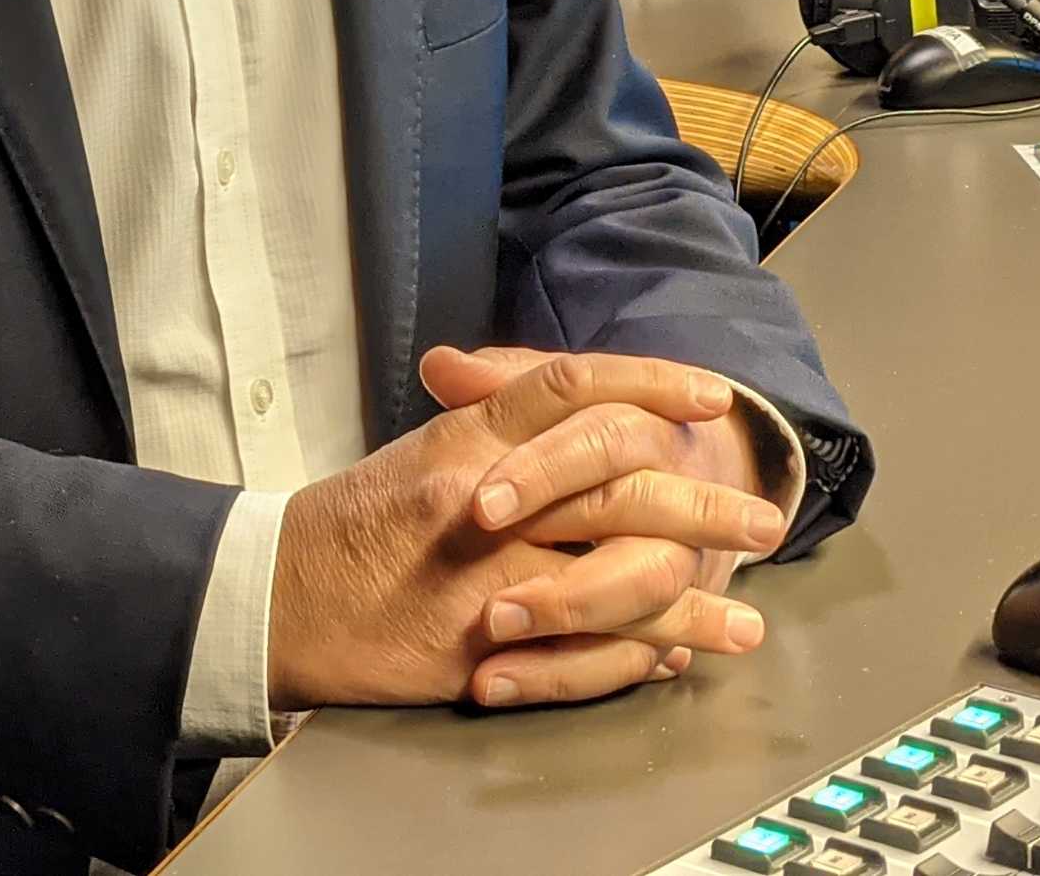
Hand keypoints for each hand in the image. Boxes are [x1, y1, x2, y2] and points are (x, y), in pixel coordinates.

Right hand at [269, 349, 780, 714]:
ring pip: (615, 575)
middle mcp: (484, 495)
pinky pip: (580, 650)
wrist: (277, 596)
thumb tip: (571, 401)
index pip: (571, 389)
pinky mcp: (478, 647)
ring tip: (745, 618)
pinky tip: (675, 656)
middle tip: (763, 520)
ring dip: (692, 598)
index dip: (649, 383)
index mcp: (469, 438)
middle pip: (617, 482)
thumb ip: (490, 418)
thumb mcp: (420, 453)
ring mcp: (485, 575)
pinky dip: (636, 654)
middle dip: (702, 501)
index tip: (715, 397)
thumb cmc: (351, 524)